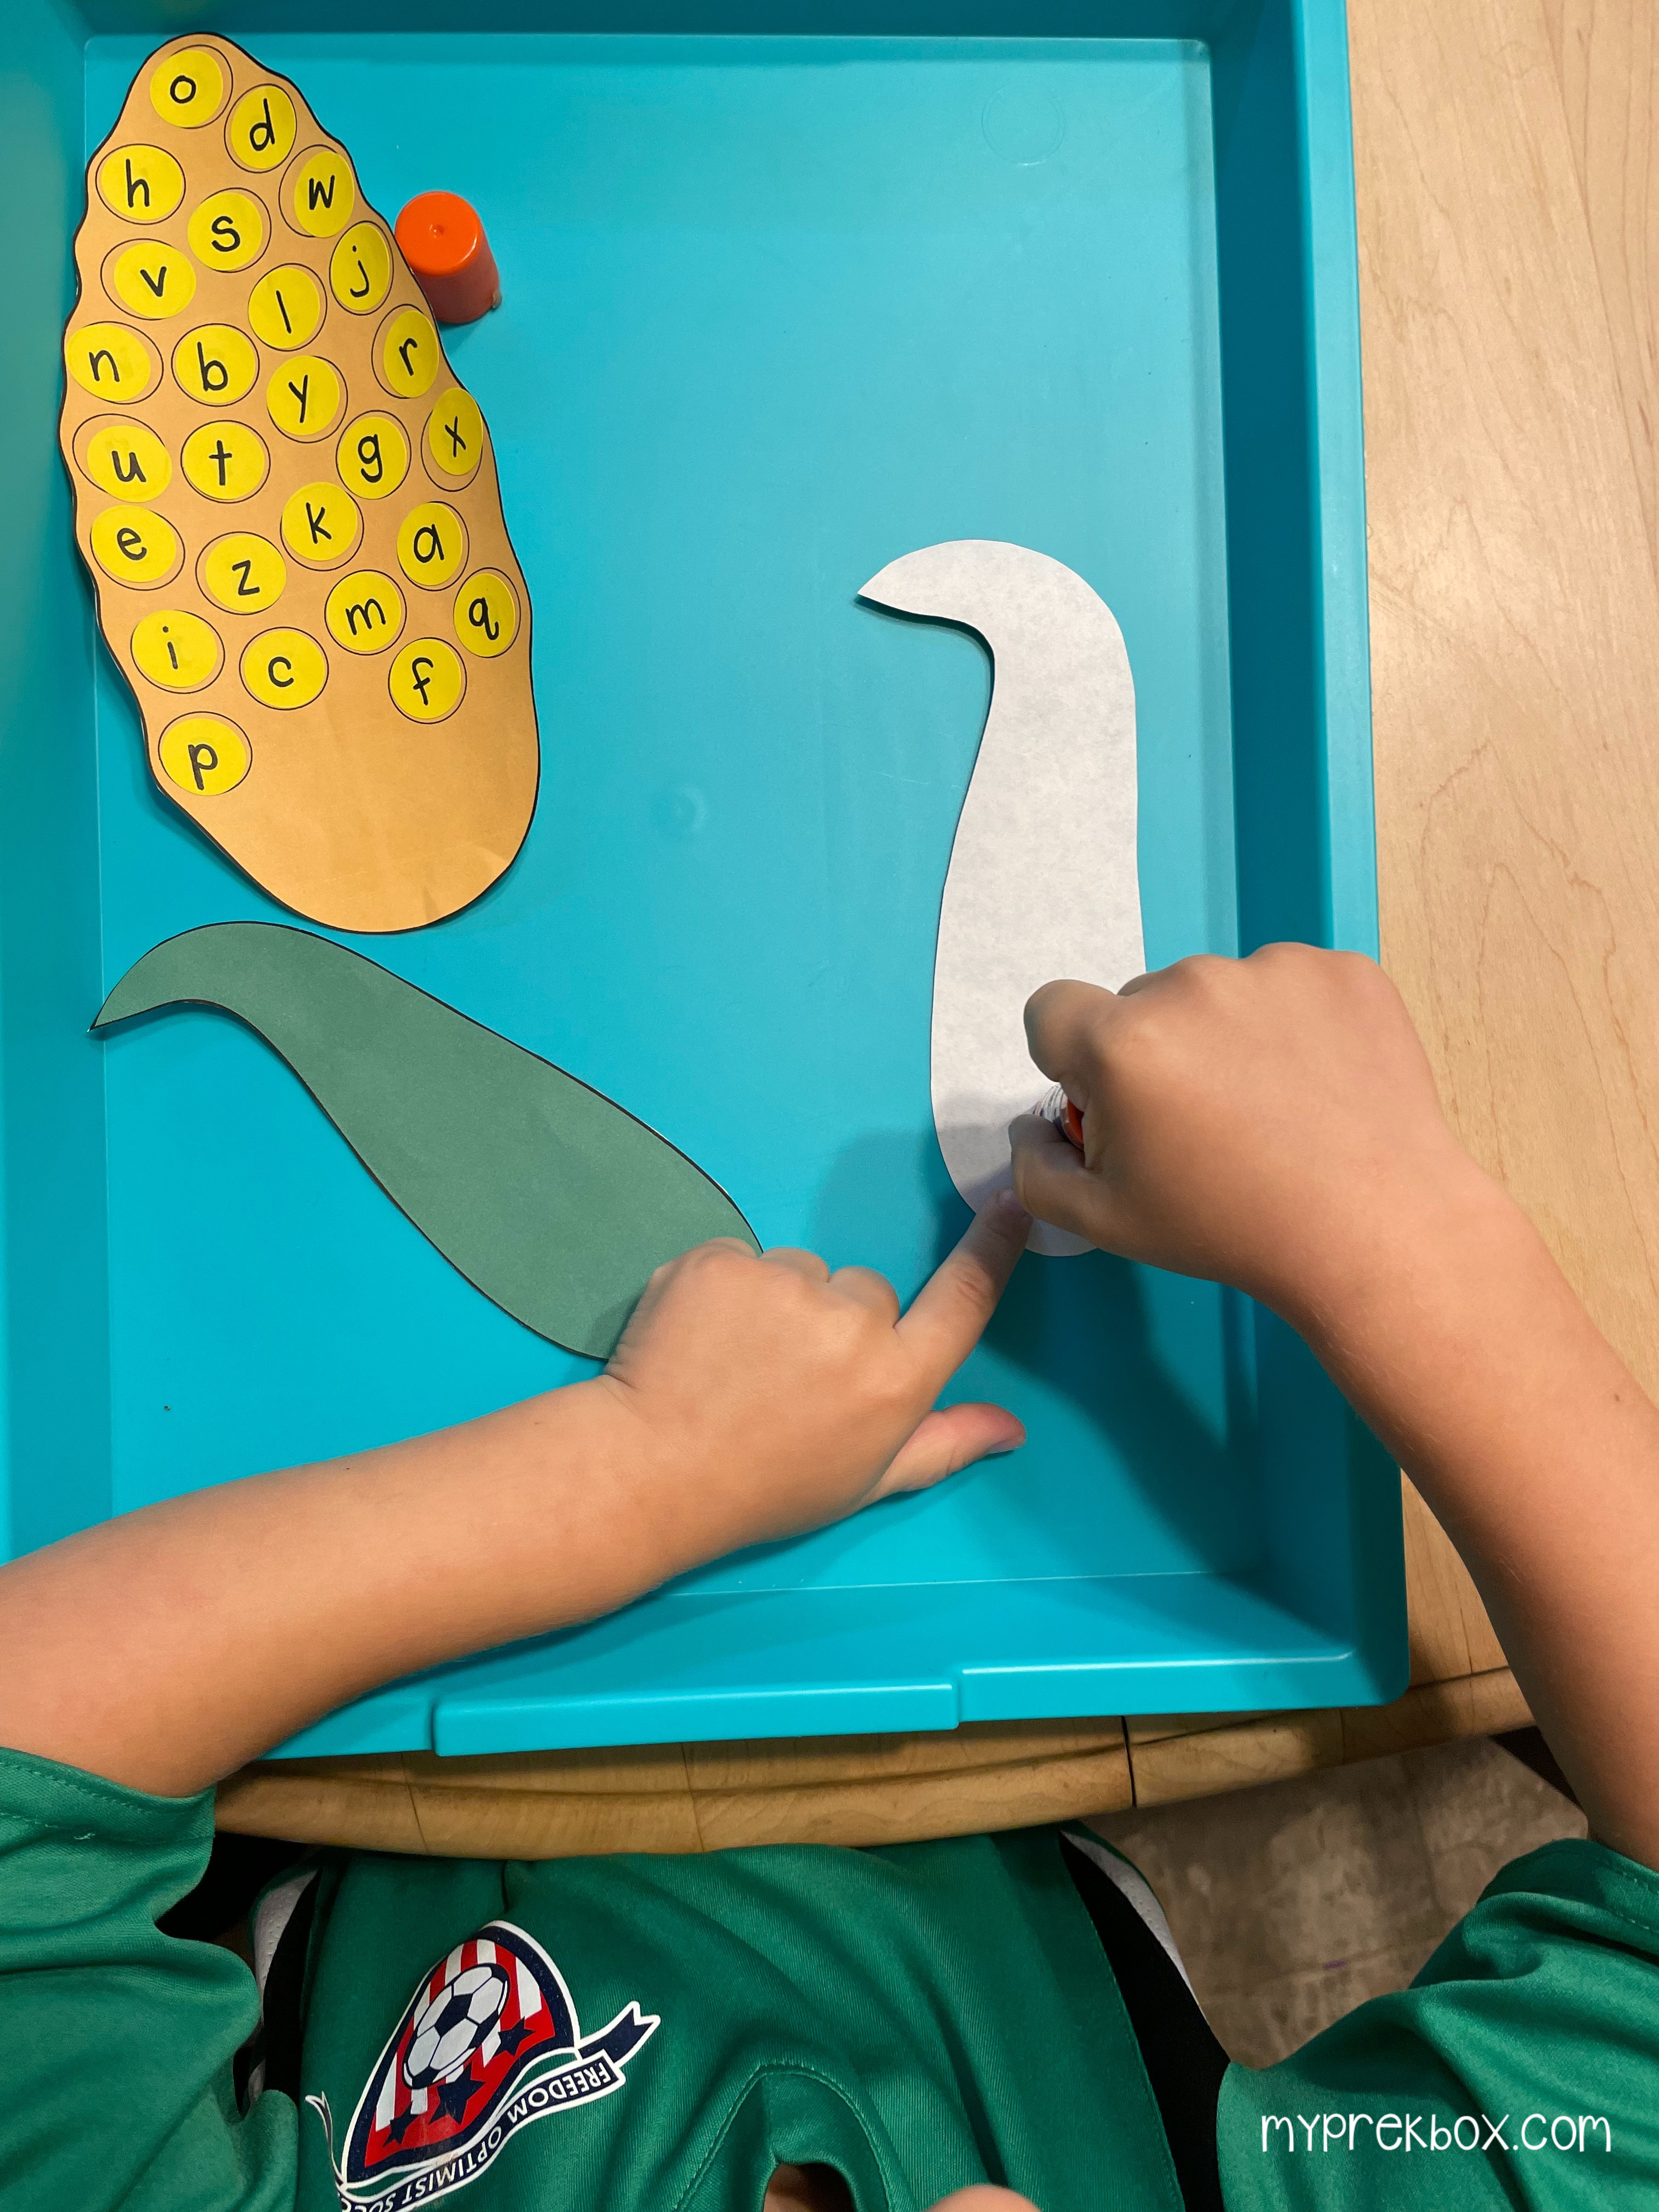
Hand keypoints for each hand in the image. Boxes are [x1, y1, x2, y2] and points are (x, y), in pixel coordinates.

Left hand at [596, 1192, 1029, 1576]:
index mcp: (896, 1380)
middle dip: (839, 1320)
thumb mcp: (866, 1481)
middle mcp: (852, 1325)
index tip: (1009, 1203)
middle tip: (789, 1377)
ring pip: (801, 1272)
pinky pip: (742, 1259)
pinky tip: (702, 1338)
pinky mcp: (722, 1262)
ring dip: (778, 1304)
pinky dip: (724, 1290)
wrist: (651, 1472)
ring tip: (738, 1362)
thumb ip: (943, 1445)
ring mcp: (783, 1286)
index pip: (964, 1298)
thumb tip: (1011, 1428)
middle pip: (866, 1289)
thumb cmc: (767, 1488)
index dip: (993, 1245)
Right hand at [1008, 946, 1483, 1322]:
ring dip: (1226, 1036)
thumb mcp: (1105, 1221)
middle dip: (1156, 1053)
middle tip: (1206, 1126)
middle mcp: (1191, 985)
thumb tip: (1032, 1126)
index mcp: (1122, 1042)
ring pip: (1218, 993)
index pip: (1051, 1010)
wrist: (1377, 1228)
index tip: (1118, 1105)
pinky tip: (1319, 1085)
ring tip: (1272, 1108)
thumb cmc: (1232, 1228)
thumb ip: (1036, 1169)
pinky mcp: (1342, 969)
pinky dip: (1295, 1025)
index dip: (1072, 1061)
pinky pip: (1289, 984)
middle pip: (1141, 1004)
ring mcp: (1274, 970)